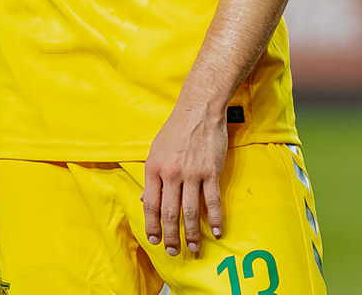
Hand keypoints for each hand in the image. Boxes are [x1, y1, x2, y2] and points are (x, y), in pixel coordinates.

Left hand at [142, 100, 229, 258]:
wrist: (198, 110)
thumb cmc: (175, 130)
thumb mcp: (155, 150)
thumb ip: (152, 176)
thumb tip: (146, 201)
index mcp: (153, 168)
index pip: (150, 205)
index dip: (152, 225)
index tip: (154, 239)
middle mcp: (171, 174)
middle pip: (170, 213)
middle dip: (171, 236)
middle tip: (173, 252)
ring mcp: (192, 174)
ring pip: (190, 212)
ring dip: (191, 234)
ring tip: (194, 248)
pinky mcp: (210, 172)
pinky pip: (212, 201)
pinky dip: (214, 219)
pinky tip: (215, 232)